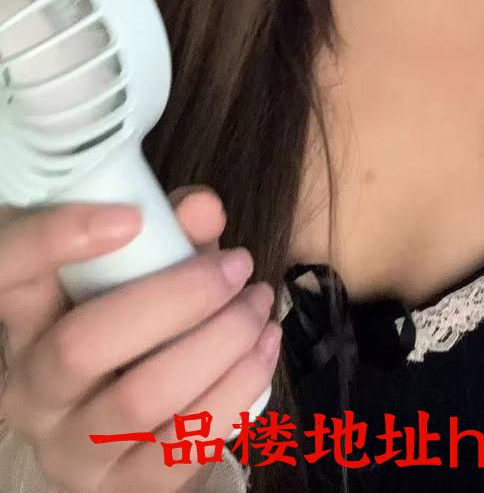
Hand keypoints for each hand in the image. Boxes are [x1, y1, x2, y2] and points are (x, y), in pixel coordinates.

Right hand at [0, 187, 281, 491]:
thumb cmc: (144, 322)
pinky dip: (237, 388)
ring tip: (260, 303)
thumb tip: (203, 211)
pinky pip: (181, 444)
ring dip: (220, 342)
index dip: (53, 240)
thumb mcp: (151, 268)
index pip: (7, 271)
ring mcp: (70, 450)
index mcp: (25, 322)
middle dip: (178, 298)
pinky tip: (265, 348)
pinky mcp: (122, 490)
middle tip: (238, 265)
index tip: (131, 218)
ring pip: (141, 398)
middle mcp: (29, 392)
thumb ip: (173, 231)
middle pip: (83, 345)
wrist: (145, 421)